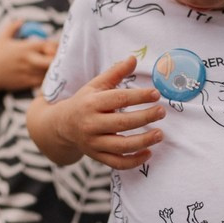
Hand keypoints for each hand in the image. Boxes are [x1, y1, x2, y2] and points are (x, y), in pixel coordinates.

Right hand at [0, 19, 57, 91]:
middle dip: (58, 59)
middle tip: (61, 59)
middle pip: (51, 60)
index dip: (56, 46)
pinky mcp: (27, 83)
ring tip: (55, 68)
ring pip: (49, 72)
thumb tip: (21, 20)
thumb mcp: (2, 39)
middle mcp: (29, 60)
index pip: (48, 45)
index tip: (57, 47)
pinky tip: (46, 77)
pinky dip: (47, 79)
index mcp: (26, 47)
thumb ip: (13, 27)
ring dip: (54, 70)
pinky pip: (42, 82)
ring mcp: (29, 72)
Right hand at [33, 55, 163, 168]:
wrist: (61, 125)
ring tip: (160, 134)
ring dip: (143, 141)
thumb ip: (115, 73)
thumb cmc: (84, 102)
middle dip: (145, 117)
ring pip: (121, 146)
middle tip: (162, 111)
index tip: (156, 94)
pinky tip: (148, 152)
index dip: (139, 96)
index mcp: (91, 103)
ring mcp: (93, 142)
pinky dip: (134, 161)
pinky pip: (118, 163)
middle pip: (122, 123)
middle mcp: (91, 124)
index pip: (118, 99)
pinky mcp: (97, 156)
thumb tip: (134, 58)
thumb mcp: (95, 85)